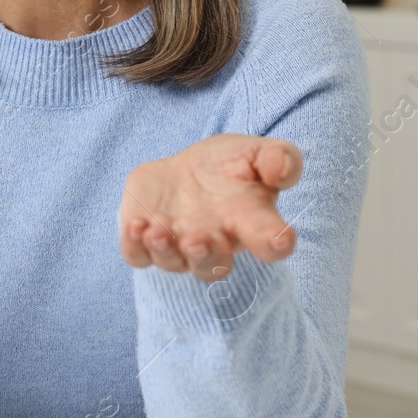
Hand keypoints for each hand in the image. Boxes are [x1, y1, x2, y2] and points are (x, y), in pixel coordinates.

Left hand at [119, 134, 302, 279]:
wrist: (188, 168)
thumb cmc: (229, 165)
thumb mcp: (254, 152)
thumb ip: (277, 158)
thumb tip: (281, 170)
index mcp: (249, 222)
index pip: (269, 242)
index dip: (275, 243)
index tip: (279, 239)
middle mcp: (216, 242)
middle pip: (215, 266)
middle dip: (205, 256)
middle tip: (196, 240)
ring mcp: (179, 246)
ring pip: (174, 263)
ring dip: (166, 251)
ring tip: (157, 231)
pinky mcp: (146, 241)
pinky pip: (139, 255)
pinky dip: (136, 246)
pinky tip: (136, 225)